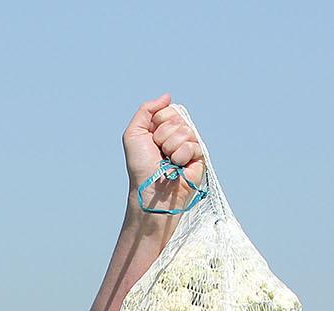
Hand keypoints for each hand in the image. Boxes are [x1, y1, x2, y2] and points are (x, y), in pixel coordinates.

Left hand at [123, 95, 204, 211]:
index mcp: (162, 128)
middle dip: (163, 136)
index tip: (151, 139)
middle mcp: (176, 135)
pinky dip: (181, 156)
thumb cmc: (141, 167)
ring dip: (171, 147)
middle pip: (177, 119)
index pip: (168, 110)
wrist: (151, 190)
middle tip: (159, 152)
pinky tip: (178, 166)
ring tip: (167, 161)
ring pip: (185, 131)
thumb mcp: (133, 134)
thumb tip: (167, 96)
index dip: (158, 122)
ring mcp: (188, 146)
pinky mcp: (199, 158)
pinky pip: (193, 145)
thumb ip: (146, 110)